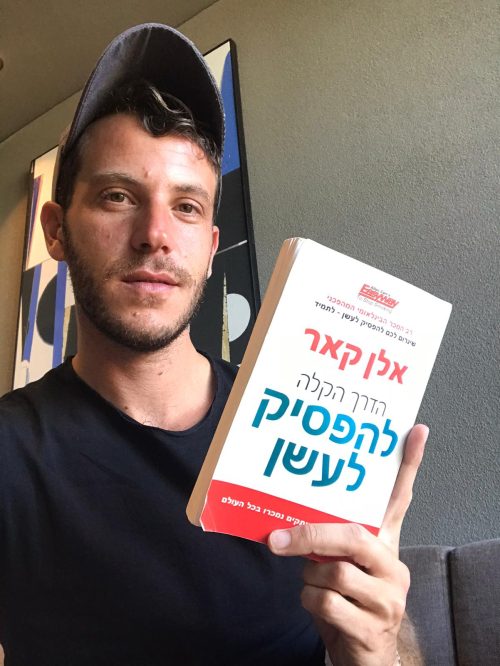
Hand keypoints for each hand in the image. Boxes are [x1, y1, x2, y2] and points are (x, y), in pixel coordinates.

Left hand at [267, 424, 427, 665]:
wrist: (363, 655)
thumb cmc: (347, 599)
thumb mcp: (342, 564)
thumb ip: (328, 538)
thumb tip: (286, 521)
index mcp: (386, 544)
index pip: (400, 499)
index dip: (408, 465)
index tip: (416, 430)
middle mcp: (393, 566)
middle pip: (352, 536)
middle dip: (308, 537)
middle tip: (276, 538)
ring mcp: (388, 598)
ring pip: (334, 571)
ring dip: (309, 577)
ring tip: (312, 581)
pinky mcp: (373, 627)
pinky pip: (326, 602)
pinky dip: (310, 602)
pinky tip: (317, 604)